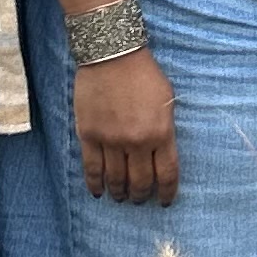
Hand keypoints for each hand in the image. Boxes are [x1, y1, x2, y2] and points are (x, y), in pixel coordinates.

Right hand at [75, 44, 179, 206]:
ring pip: (116, 179)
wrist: (111, 55)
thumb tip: (162, 153)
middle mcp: (137, 142)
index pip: (167, 174)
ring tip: (120, 197)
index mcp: (161, 133)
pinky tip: (98, 192)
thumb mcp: (167, 100)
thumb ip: (165, 129)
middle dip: (141, 195)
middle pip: (140, 181)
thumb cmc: (143, 74)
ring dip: (119, 193)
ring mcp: (111, 140)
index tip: (164, 201)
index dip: (166, 192)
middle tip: (139, 200)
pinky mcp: (89, 135)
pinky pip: (91, 168)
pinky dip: (95, 184)